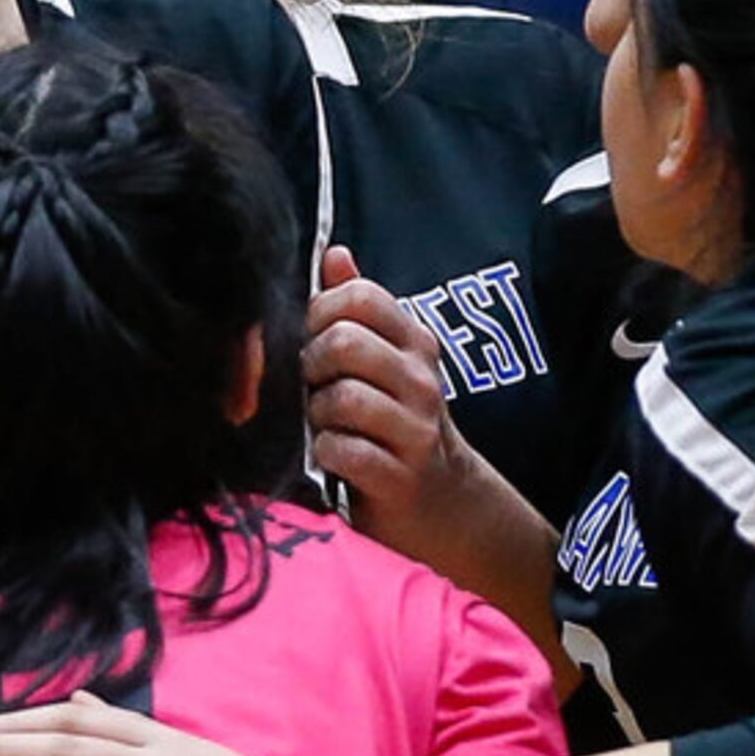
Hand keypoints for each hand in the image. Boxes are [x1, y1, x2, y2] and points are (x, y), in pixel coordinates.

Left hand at [307, 248, 514, 572]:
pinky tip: (334, 456)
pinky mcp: (401, 477)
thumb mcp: (385, 359)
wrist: (442, 501)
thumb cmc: (397, 421)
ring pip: (341, 398)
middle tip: (313, 386)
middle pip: (344, 344)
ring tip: (325, 425)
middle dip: (311, 365)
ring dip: (317, 415)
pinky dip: (328, 453)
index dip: (321, 312)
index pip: (360, 297)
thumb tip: (335, 254)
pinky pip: (345, 450)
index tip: (312, 337)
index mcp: (414, 342)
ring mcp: (416, 429)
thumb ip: (357, 307)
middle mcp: (421, 380)